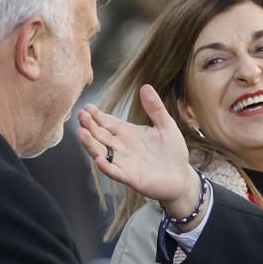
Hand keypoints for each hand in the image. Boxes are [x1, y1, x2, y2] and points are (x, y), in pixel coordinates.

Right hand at [77, 86, 201, 220]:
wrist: (181, 176)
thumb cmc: (173, 152)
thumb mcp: (166, 125)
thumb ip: (155, 108)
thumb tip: (145, 86)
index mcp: (128, 133)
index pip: (108, 122)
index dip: (97, 116)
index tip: (87, 107)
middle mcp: (122, 147)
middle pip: (100, 135)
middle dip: (89, 126)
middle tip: (81, 116)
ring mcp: (123, 162)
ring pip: (101, 152)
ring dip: (90, 144)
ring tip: (81, 133)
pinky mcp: (129, 177)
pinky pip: (114, 172)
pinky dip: (106, 166)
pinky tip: (100, 159)